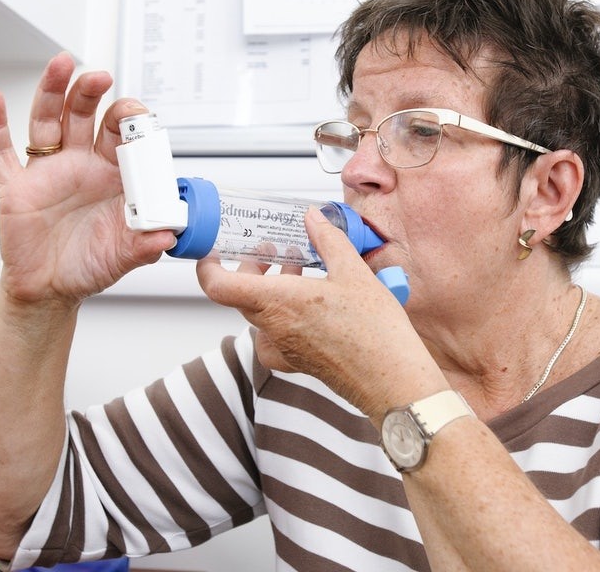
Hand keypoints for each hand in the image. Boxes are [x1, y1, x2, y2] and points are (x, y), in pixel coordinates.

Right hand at [0, 52, 176, 306]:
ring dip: (53, 91)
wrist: (51, 290)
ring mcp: (46, 171)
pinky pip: (1, 151)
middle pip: (84, 115)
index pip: (122, 135)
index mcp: (111, 175)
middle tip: (100, 78)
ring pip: (47, 120)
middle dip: (91, 93)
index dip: (130, 123)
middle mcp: (79, 165)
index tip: (137, 119)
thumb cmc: (88, 265)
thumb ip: (146, 245)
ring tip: (61, 65)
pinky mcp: (15, 186)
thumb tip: (168, 235)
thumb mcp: (124, 256)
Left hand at [196, 207, 429, 414]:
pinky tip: (309, 307)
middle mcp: (274, 328)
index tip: (213, 252)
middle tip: (276, 250)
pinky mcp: (297, 362)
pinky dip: (284, 315)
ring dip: (273, 288)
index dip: (208, 267)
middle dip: (255, 268)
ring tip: (302, 270)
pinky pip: (275, 335)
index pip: (219, 287)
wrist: (391, 380)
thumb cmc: (374, 333)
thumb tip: (313, 218)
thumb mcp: (353, 272)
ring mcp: (283, 348)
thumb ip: (328, 240)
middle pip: (242, 295)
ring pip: (261, 312)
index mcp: (278, 302)